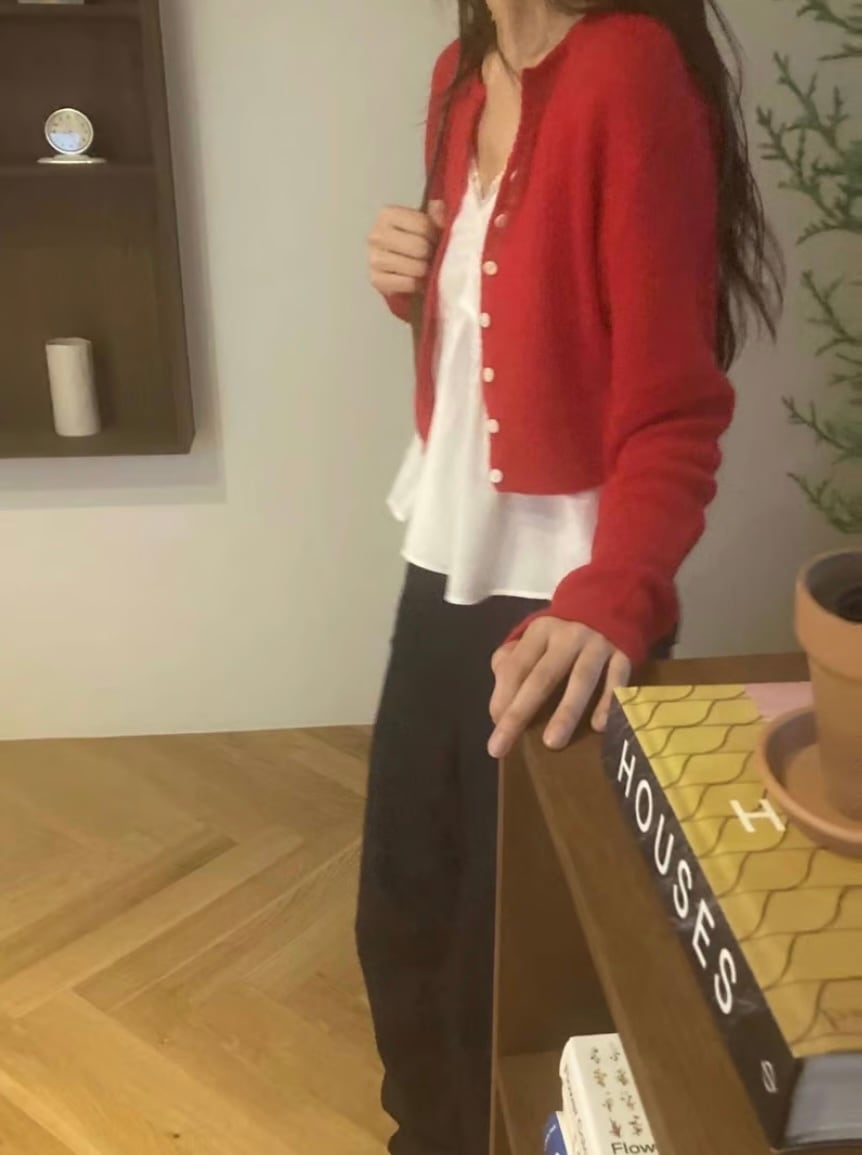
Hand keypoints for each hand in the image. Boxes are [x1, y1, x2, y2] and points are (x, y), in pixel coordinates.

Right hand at [367, 202, 444, 297]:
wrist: (398, 269)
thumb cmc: (413, 242)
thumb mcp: (426, 224)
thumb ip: (436, 214)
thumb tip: (440, 208)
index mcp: (387, 214)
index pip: (423, 225)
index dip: (435, 235)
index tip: (434, 240)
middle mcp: (376, 235)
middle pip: (419, 247)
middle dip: (430, 254)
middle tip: (430, 256)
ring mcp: (374, 258)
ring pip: (415, 267)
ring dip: (425, 270)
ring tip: (424, 268)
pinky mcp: (376, 280)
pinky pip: (409, 283)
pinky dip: (417, 284)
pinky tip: (417, 280)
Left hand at [488, 618, 631, 758]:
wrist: (609, 607)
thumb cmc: (562, 636)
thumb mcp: (534, 639)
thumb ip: (511, 663)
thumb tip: (500, 704)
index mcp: (540, 632)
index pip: (516, 666)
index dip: (503, 696)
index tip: (495, 726)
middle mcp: (567, 636)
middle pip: (542, 677)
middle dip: (520, 713)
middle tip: (501, 747)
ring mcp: (597, 645)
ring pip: (581, 680)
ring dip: (566, 712)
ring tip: (552, 743)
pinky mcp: (624, 655)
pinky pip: (616, 681)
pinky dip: (609, 703)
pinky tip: (599, 727)